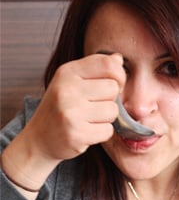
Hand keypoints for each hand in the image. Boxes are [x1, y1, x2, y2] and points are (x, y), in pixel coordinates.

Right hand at [2, 54, 125, 189]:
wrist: (38, 140)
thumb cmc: (60, 108)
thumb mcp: (72, 81)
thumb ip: (95, 68)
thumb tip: (118, 59)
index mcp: (67, 72)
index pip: (108, 64)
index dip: (119, 75)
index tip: (113, 84)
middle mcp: (67, 90)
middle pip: (113, 88)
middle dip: (110, 99)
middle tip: (93, 106)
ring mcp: (70, 112)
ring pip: (113, 110)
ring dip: (106, 118)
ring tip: (88, 119)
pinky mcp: (76, 134)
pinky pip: (108, 130)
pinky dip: (101, 133)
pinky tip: (86, 131)